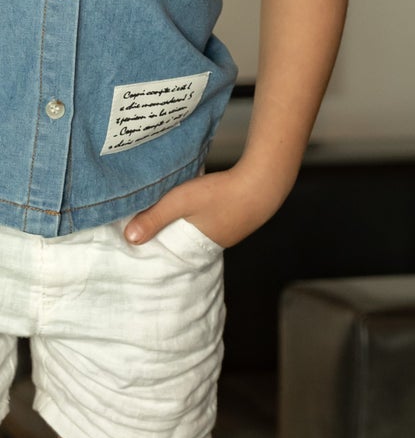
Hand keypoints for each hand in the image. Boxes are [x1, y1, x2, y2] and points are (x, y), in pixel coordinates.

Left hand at [122, 161, 290, 250]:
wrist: (262, 184)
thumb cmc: (221, 194)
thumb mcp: (181, 203)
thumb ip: (154, 218)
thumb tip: (129, 239)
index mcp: (199, 248)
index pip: (172, 253)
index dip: (158, 246)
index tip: (141, 240)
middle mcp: (214, 244)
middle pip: (184, 243)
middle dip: (169, 236)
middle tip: (150, 226)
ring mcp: (228, 232)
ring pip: (197, 231)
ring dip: (185, 224)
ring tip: (169, 213)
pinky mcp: (235, 219)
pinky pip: (210, 221)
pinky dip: (199, 215)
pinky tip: (195, 203)